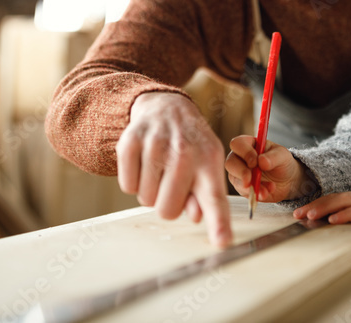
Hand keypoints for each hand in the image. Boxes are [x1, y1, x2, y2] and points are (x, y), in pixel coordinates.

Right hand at [116, 92, 231, 247]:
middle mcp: (184, 152)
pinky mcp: (131, 141)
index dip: (219, 224)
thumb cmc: (190, 147)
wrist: (167, 107)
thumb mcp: (206, 167)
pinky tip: (144, 161)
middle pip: (167, 210)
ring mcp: (156, 144)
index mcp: (209, 161)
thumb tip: (197, 216)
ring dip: (150, 190)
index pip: (215, 199)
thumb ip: (205, 197)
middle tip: (171, 182)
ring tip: (159, 168)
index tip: (223, 244)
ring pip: (145, 199)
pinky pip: (127, 185)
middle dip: (166, 203)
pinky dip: (132, 179)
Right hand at [225, 135, 314, 202]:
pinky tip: (266, 192)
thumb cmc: (282, 162)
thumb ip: (273, 157)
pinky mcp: (242, 187)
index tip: (255, 162)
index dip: (244, 153)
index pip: (237, 144)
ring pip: (235, 179)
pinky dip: (255, 193)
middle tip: (251, 180)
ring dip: (251, 186)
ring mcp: (239, 173)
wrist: (287, 180)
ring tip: (267, 189)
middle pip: (230, 162)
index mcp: (248, 144)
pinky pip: (243, 191)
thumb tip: (261, 161)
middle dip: (241, 172)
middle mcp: (240, 158)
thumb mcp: (283, 156)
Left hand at [293, 187, 350, 233]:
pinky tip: (332, 220)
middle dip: (314, 206)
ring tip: (308, 216)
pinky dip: (344, 215)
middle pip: (334, 198)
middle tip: (296, 215)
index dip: (318, 204)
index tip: (303, 212)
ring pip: (342, 202)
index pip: (336, 198)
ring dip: (323, 209)